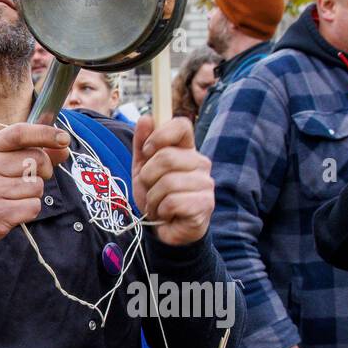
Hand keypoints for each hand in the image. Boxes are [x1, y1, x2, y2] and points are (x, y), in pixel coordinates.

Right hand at [0, 123, 68, 244]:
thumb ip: (32, 152)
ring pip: (37, 186)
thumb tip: (63, 147)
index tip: (63, 138)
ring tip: (14, 196)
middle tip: (30, 178)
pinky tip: (14, 209)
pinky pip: (33, 207)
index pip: (20, 133)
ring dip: (33, 193)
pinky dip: (30, 209)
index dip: (45, 133)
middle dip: (43, 171)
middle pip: (37, 160)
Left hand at [132, 116, 213, 247]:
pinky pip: (173, 202)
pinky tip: (167, 214)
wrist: (165, 229)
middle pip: (166, 156)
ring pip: (167, 182)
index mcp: (186, 150)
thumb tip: (146, 118)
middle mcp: (200, 163)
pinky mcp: (205, 204)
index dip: (160, 135)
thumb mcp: (142, 168)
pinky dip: (162, 211)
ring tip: (158, 205)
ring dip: (153, 198)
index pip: (181, 125)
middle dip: (148, 176)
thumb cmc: (156, 196)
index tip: (147, 151)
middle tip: (150, 189)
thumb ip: (142, 144)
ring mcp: (205, 183)